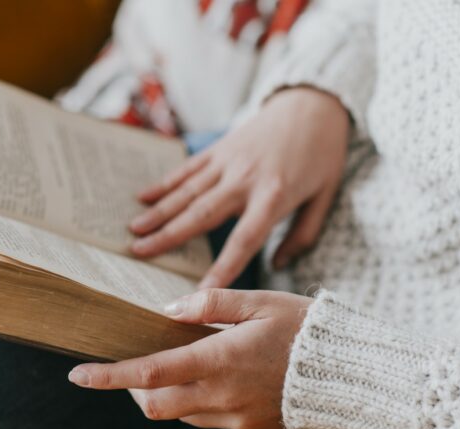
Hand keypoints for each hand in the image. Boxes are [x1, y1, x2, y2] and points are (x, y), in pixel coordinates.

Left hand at [68, 289, 311, 428]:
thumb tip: (169, 311)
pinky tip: (228, 380)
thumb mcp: (259, 301)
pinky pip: (212, 421)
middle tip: (137, 367)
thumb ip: (209, 303)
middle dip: (134, 390)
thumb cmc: (304, 328)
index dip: (109, 376)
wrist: (349, 369)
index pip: (149, 373)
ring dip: (172, 393)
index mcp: (219, 360)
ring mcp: (237, 419)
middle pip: (155, 405)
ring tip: (194, 365)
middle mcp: (222, 396)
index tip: (79, 374)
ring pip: (181, 414)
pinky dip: (204, 402)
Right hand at [129, 87, 349, 287]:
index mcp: (274, 197)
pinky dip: (165, 183)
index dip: (221, 270)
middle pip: (201, 214)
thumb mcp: (325, 197)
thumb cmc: (324, 153)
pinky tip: (143, 196)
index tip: (201, 294)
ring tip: (133, 229)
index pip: (244, 242)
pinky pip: (189, 168)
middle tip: (138, 253)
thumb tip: (279, 265)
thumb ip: (303, 235)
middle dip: (168, 236)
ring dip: (159, 211)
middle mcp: (245, 179)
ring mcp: (229, 161)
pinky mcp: (221, 147)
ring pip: (188, 191)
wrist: (314, 102)